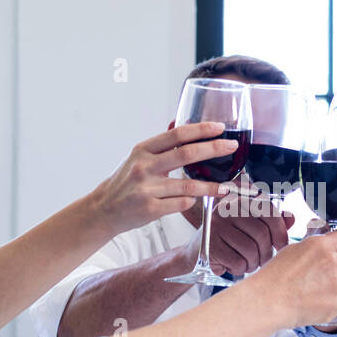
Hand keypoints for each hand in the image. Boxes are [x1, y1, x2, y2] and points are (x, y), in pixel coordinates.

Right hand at [88, 123, 235, 233]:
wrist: (104, 209)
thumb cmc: (125, 183)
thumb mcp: (138, 157)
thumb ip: (161, 146)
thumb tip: (184, 127)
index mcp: (143, 150)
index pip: (177, 135)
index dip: (201, 130)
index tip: (219, 128)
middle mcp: (145, 167)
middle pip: (186, 154)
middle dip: (214, 148)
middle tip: (231, 146)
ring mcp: (147, 188)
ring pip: (188, 185)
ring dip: (211, 186)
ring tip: (225, 187)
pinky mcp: (150, 208)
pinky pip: (181, 203)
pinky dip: (192, 201)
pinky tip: (197, 200)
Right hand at [190, 187, 294, 276]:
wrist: (194, 256)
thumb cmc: (227, 241)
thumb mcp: (249, 228)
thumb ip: (270, 221)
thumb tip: (291, 217)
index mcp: (239, 200)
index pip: (268, 212)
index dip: (280, 231)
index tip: (281, 245)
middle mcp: (226, 208)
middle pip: (261, 234)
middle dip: (266, 253)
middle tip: (262, 260)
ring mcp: (216, 225)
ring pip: (251, 250)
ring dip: (253, 263)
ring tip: (247, 264)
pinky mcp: (209, 244)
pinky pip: (237, 261)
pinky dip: (241, 270)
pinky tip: (235, 267)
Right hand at [244, 229, 336, 327]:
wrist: (268, 301)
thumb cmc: (275, 278)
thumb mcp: (294, 250)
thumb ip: (317, 247)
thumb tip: (330, 246)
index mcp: (321, 245)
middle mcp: (332, 260)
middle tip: (329, 280)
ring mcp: (336, 281)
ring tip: (318, 293)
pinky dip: (333, 304)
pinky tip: (316, 303)